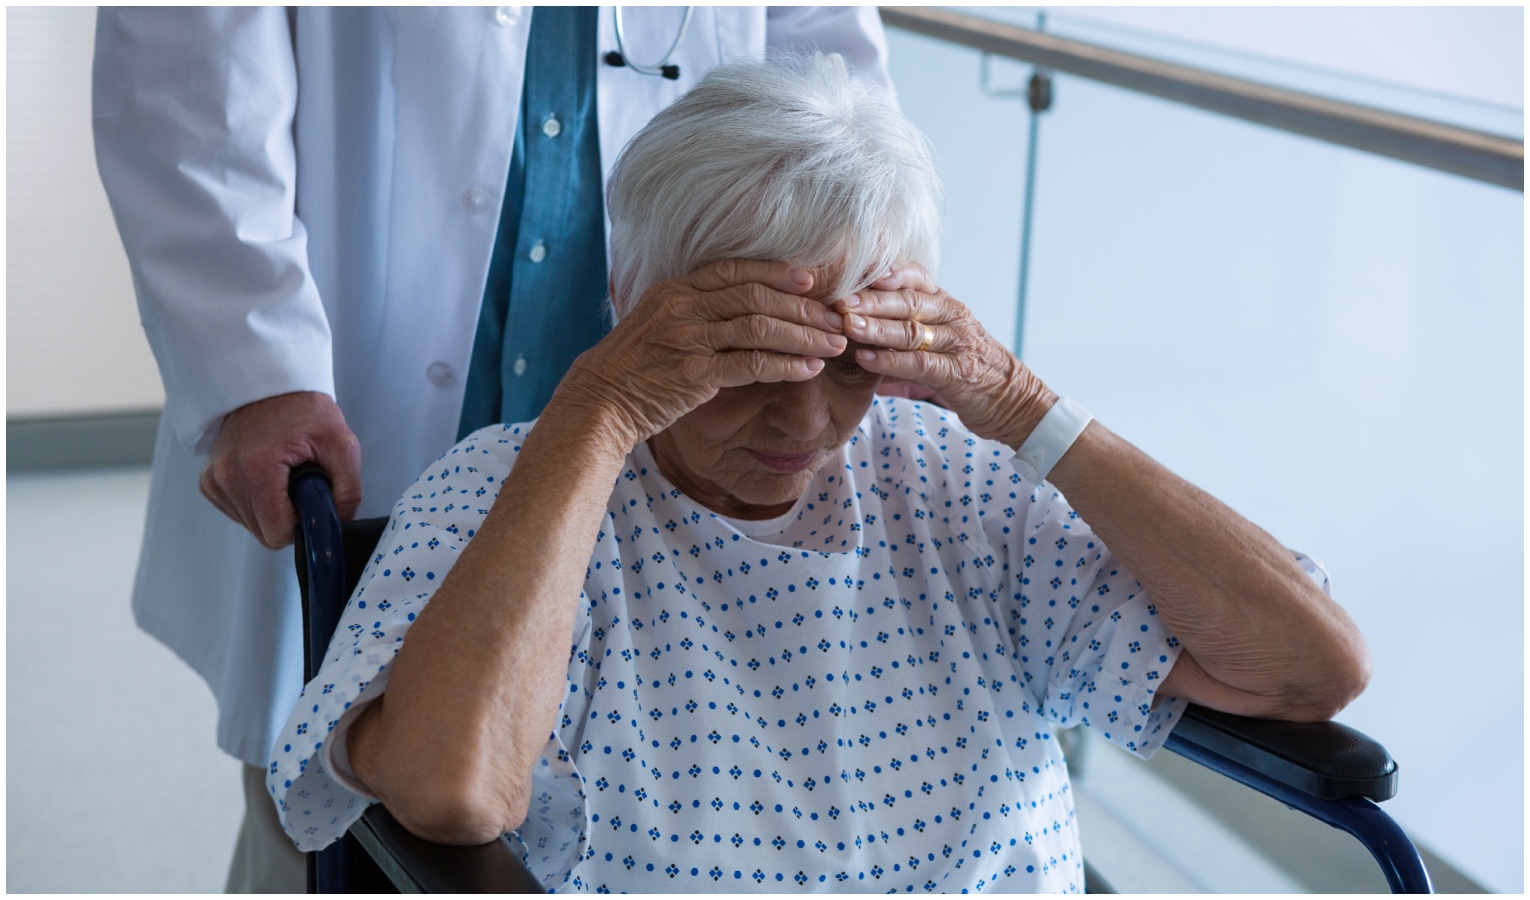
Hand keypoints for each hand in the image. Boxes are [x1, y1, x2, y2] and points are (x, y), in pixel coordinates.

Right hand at [199, 391, 361, 549]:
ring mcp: (213, 479)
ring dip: (272, 509)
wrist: (270, 387)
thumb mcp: (342, 444)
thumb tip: (339, 523)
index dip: (301, 523)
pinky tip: (267, 476)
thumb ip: (348, 491)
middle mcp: (226, 476)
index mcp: (255, 468)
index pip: (276, 533)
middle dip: (288, 515)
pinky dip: (257, 502)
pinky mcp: (209, 482)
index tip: (309, 499)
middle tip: (299, 482)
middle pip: (264, 532)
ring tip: (282, 474)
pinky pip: (239, 512)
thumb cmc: (303, 410)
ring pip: (251, 525)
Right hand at [554, 259, 846, 449]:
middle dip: (802, 307)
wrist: (600, 401)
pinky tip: (809, 369)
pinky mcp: (693, 373)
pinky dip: (786, 365)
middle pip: (755, 296)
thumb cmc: (636, 366)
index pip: (734, 270)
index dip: (776, 272)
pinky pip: (751, 364)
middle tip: (835, 318)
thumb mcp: (660, 323)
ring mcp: (687, 339)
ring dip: (803, 336)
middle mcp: (681, 307)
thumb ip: (696, 309)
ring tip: (834, 344)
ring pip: (759, 327)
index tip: (811, 279)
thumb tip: (743, 305)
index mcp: (674, 289)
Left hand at [836, 264, 1055, 446]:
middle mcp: (953, 317)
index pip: (918, 277)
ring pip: (912, 330)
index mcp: (946, 304)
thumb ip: (910, 322)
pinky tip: (865, 359)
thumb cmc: (967, 366)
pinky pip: (920, 364)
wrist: (1013, 400)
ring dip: (877, 328)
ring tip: (846, 326)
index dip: (888, 273)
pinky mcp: (958, 374)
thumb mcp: (942, 335)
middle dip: (871, 300)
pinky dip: (890, 361)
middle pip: (909, 301)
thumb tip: (859, 313)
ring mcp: (958, 344)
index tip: (857, 271)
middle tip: (839, 300)